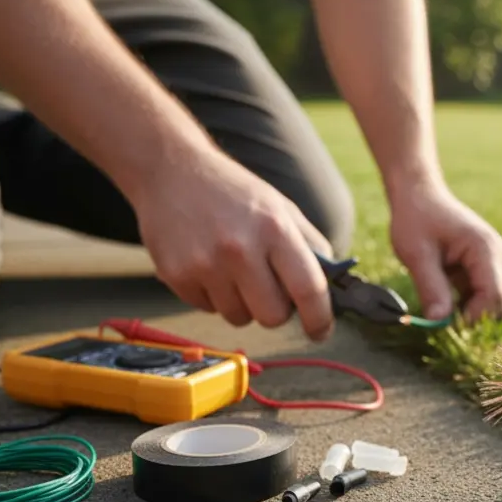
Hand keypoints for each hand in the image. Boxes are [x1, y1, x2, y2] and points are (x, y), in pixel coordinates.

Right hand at [130, 147, 337, 340]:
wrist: (170, 170)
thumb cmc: (233, 192)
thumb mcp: (280, 207)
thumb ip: (309, 246)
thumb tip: (331, 288)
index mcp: (274, 228)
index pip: (309, 288)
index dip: (319, 317)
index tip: (320, 331)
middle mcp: (240, 248)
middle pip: (273, 316)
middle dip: (276, 309)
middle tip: (268, 287)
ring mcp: (205, 264)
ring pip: (239, 318)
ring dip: (242, 303)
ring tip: (232, 268)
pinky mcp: (176, 275)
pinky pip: (208, 310)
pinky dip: (213, 296)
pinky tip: (208, 265)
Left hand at [388, 183, 501, 323]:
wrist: (417, 195)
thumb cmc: (416, 218)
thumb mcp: (417, 254)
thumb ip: (431, 287)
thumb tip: (439, 322)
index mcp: (486, 249)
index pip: (494, 296)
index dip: (475, 318)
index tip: (447, 329)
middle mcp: (497, 256)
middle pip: (498, 303)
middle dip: (475, 320)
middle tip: (443, 329)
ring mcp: (492, 263)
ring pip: (490, 303)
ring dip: (469, 315)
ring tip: (440, 317)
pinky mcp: (481, 269)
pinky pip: (480, 297)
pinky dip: (465, 308)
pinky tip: (443, 309)